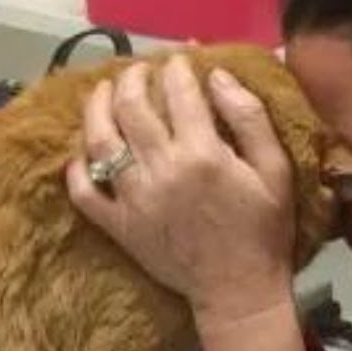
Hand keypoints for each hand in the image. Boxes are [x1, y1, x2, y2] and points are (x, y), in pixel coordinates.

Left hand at [65, 55, 297, 326]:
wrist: (239, 291)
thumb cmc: (263, 230)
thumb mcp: (275, 170)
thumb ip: (249, 117)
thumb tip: (217, 75)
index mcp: (203, 153)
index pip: (179, 92)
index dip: (176, 68)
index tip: (178, 59)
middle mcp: (162, 169)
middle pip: (132, 107)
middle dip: (133, 78)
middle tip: (139, 70)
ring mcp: (133, 198)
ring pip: (101, 140)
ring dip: (97, 108)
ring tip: (103, 93)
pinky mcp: (118, 226)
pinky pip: (83, 191)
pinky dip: (76, 168)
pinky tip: (83, 151)